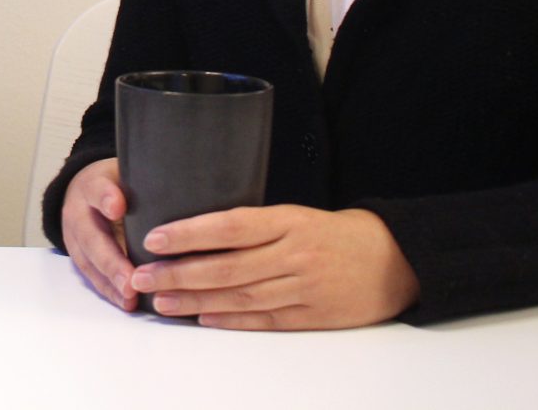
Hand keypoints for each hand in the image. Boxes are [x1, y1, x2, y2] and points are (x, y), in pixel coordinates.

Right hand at [59, 158, 139, 309]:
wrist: (83, 193)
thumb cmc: (116, 184)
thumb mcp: (125, 172)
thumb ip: (146, 180)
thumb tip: (186, 186)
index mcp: (92, 185)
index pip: (97, 189)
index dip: (106, 198)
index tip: (118, 207)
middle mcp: (79, 212)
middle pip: (92, 237)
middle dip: (112, 261)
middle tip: (130, 280)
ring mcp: (76, 238)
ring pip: (90, 262)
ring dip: (111, 282)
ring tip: (130, 298)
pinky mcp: (80, 258)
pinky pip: (92, 277)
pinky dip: (110, 291)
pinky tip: (126, 302)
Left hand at [129, 205, 419, 329]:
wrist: (395, 260)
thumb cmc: (335, 233)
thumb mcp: (297, 214)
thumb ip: (255, 224)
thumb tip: (199, 231)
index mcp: (288, 221)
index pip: (229, 226)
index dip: (189, 233)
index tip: (155, 238)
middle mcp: (293, 255)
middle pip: (227, 267)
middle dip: (179, 272)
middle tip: (142, 275)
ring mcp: (303, 288)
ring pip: (240, 297)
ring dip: (196, 301)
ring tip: (161, 300)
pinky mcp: (313, 317)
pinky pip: (264, 320)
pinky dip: (231, 321)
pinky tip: (203, 319)